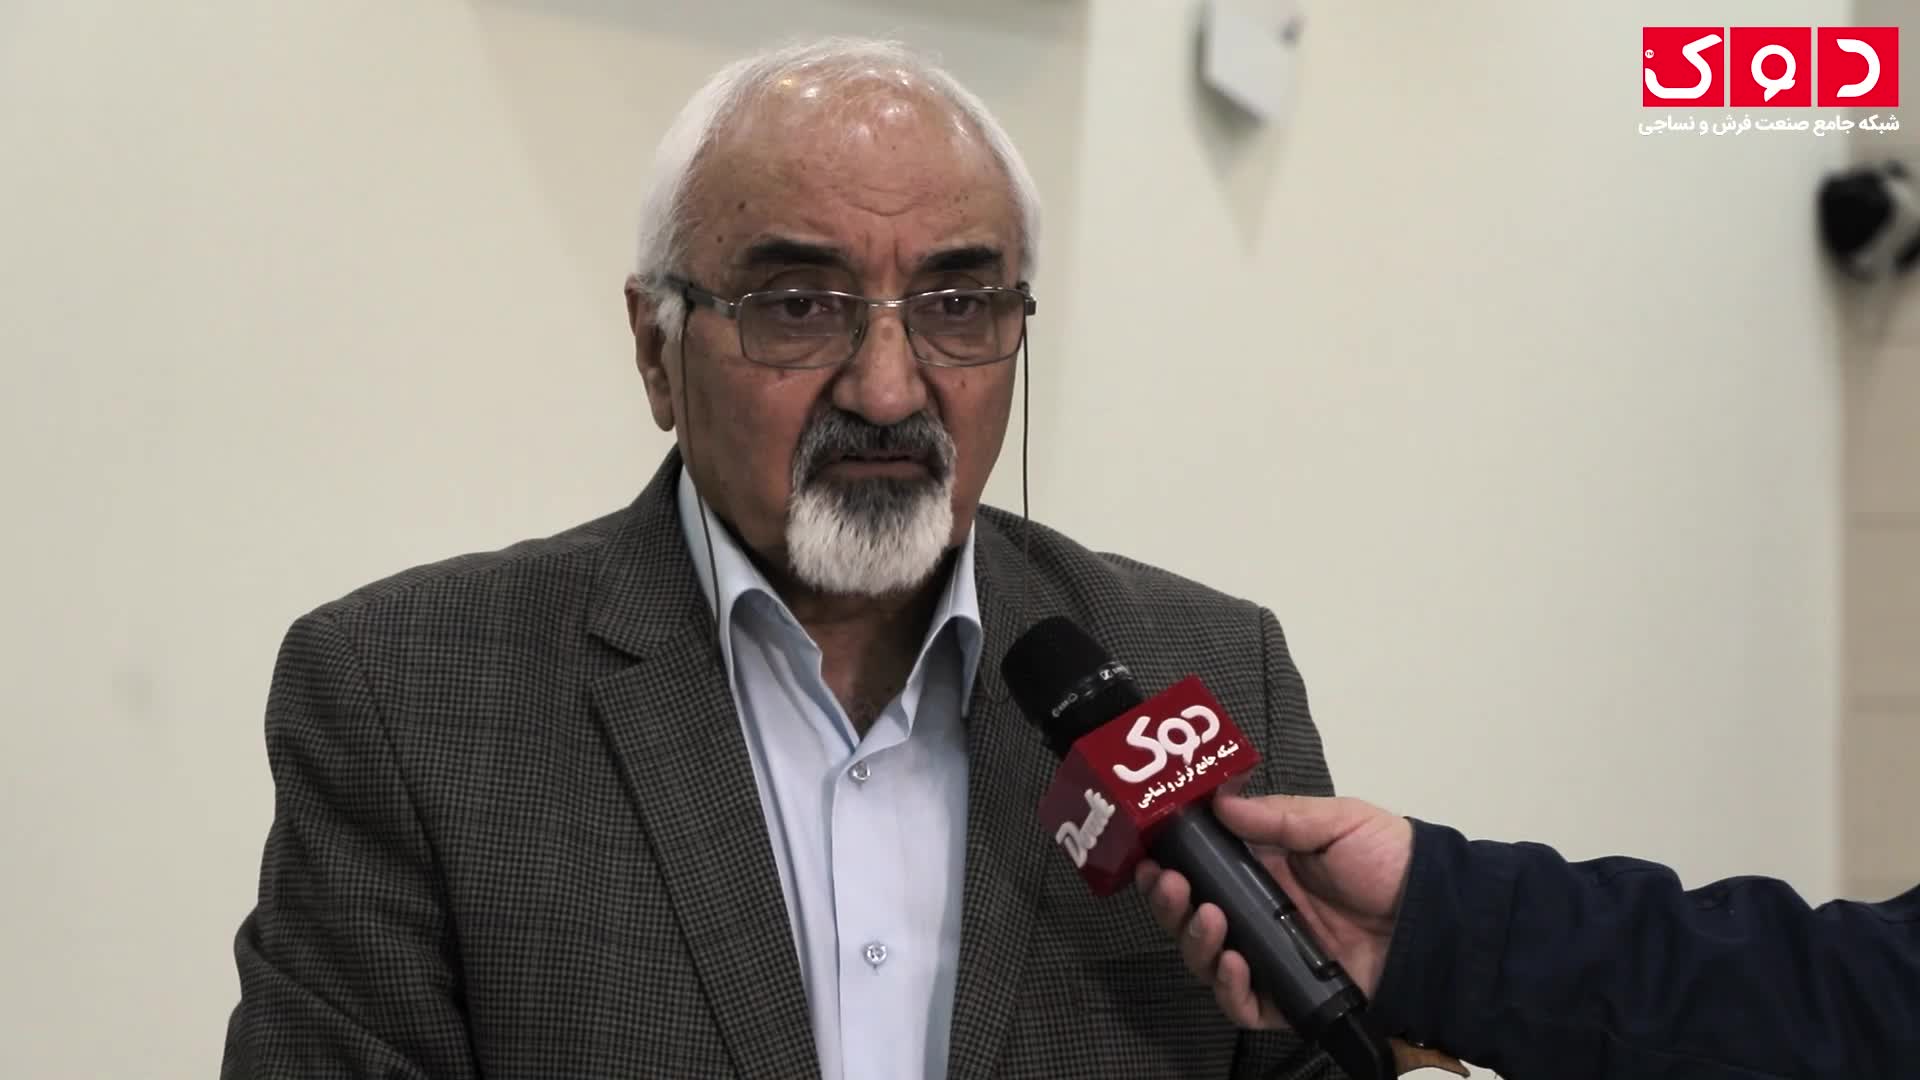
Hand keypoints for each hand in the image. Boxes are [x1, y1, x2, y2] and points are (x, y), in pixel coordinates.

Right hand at [1136, 792, 1413, 1029]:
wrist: (1439, 919)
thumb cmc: (1392, 862)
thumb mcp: (1338, 822)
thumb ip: (1279, 817)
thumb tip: (1220, 802)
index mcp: (1265, 870)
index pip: (1202, 871)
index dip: (1171, 865)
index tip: (1149, 855)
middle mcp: (1259, 914)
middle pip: (1192, 918)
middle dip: (1169, 904)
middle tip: (1168, 885)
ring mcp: (1272, 957)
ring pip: (1207, 960)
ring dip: (1193, 941)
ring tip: (1206, 918)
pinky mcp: (1290, 997)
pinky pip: (1245, 1004)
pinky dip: (1228, 989)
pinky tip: (1232, 962)